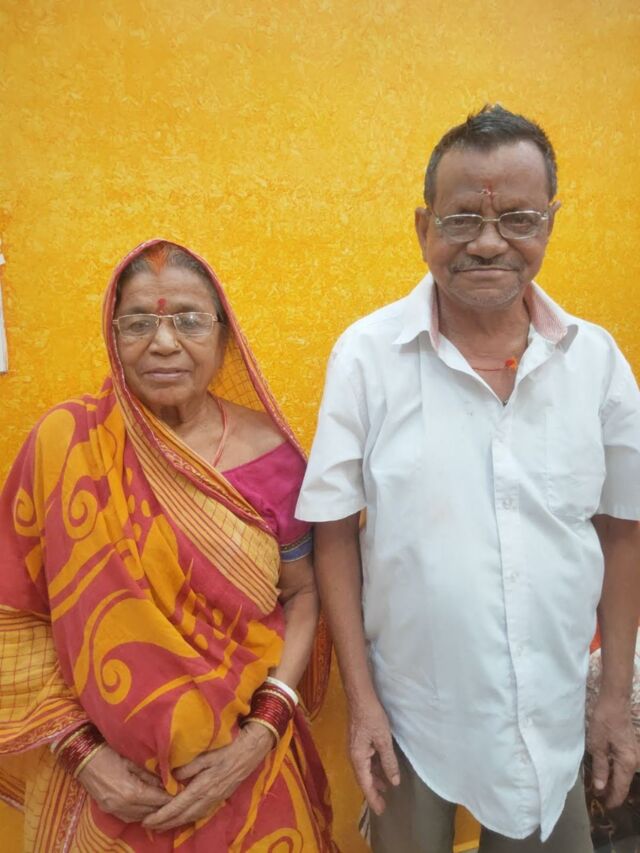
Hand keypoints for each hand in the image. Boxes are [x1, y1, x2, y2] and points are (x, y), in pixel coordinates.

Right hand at [77, 744, 171, 822]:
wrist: (84, 759)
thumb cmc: (110, 754)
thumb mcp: (133, 761)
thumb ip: (150, 774)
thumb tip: (168, 781)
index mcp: (131, 792)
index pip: (158, 800)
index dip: (172, 797)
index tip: (183, 791)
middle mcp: (124, 806)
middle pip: (152, 811)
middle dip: (165, 804)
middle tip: (177, 796)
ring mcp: (115, 811)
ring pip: (142, 817)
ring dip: (154, 810)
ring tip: (164, 800)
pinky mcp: (109, 811)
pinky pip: (131, 818)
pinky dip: (142, 813)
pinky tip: (148, 805)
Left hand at [141, 723, 273, 831]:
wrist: (250, 750)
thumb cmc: (227, 748)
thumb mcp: (206, 755)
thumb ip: (188, 767)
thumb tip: (171, 777)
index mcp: (203, 787)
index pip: (177, 806)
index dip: (161, 815)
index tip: (147, 820)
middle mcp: (208, 798)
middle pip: (183, 816)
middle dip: (164, 823)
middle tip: (147, 826)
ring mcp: (215, 800)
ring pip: (191, 817)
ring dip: (175, 823)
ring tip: (161, 825)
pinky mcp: (220, 798)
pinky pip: (200, 814)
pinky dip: (187, 819)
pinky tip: (182, 818)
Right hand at [349, 694, 399, 815]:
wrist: (360, 697)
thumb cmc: (371, 717)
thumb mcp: (383, 740)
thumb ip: (389, 762)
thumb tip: (394, 782)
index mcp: (358, 757)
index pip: (365, 783)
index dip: (373, 798)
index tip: (380, 811)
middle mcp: (354, 755)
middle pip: (363, 778)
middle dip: (373, 790)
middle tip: (383, 804)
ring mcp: (356, 747)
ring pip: (365, 768)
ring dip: (374, 778)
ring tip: (385, 788)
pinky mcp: (359, 740)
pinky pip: (366, 759)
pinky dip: (374, 767)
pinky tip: (382, 767)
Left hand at [587, 695, 638, 807]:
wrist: (615, 701)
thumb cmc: (605, 721)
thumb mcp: (598, 745)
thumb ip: (601, 767)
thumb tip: (601, 787)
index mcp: (627, 763)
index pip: (620, 788)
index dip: (612, 799)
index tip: (604, 806)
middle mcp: (634, 761)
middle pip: (624, 782)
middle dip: (613, 791)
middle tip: (600, 798)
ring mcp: (633, 754)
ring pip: (624, 774)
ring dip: (614, 781)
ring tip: (602, 787)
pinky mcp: (630, 747)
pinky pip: (624, 765)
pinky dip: (616, 771)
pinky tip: (607, 772)